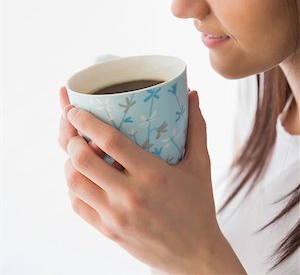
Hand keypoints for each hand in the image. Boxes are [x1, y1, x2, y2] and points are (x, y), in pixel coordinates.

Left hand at [58, 88, 244, 273]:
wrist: (195, 256)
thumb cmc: (198, 206)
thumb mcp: (201, 164)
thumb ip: (196, 127)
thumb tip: (194, 94)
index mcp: (152, 174)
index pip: (109, 140)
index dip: (85, 120)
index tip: (73, 108)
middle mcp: (130, 195)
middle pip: (82, 160)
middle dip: (70, 138)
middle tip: (73, 127)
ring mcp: (115, 216)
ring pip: (74, 182)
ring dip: (69, 162)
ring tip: (77, 150)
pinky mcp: (107, 232)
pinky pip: (77, 205)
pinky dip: (74, 186)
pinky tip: (83, 177)